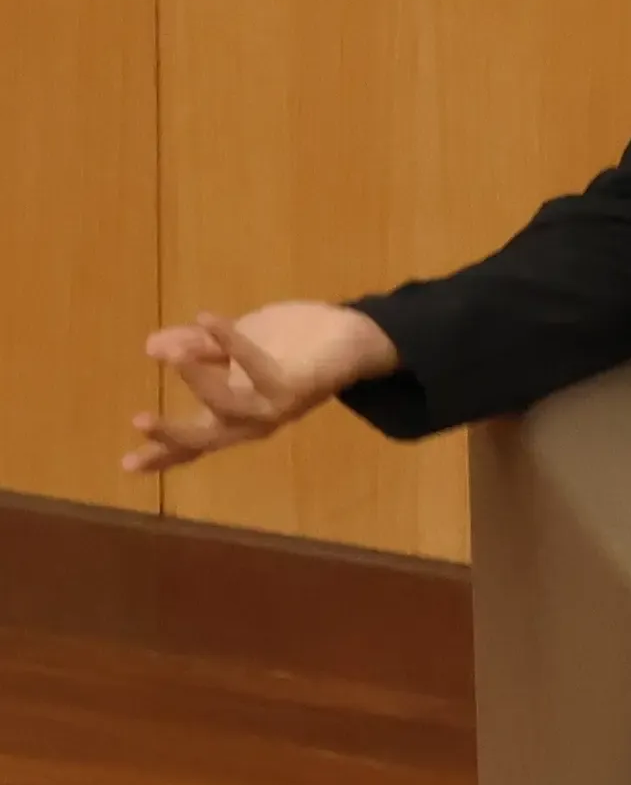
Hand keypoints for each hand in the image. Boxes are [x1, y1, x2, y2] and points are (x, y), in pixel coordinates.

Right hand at [126, 301, 395, 473]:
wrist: (351, 334)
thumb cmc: (287, 344)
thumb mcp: (232, 345)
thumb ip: (196, 349)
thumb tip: (153, 346)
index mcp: (235, 414)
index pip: (193, 441)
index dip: (161, 454)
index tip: (125, 466)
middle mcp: (256, 419)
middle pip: (209, 437)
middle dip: (174, 433)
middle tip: (137, 419)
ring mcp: (278, 405)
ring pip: (231, 405)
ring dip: (200, 381)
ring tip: (172, 357)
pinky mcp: (299, 383)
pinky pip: (258, 365)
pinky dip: (231, 341)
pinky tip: (206, 318)